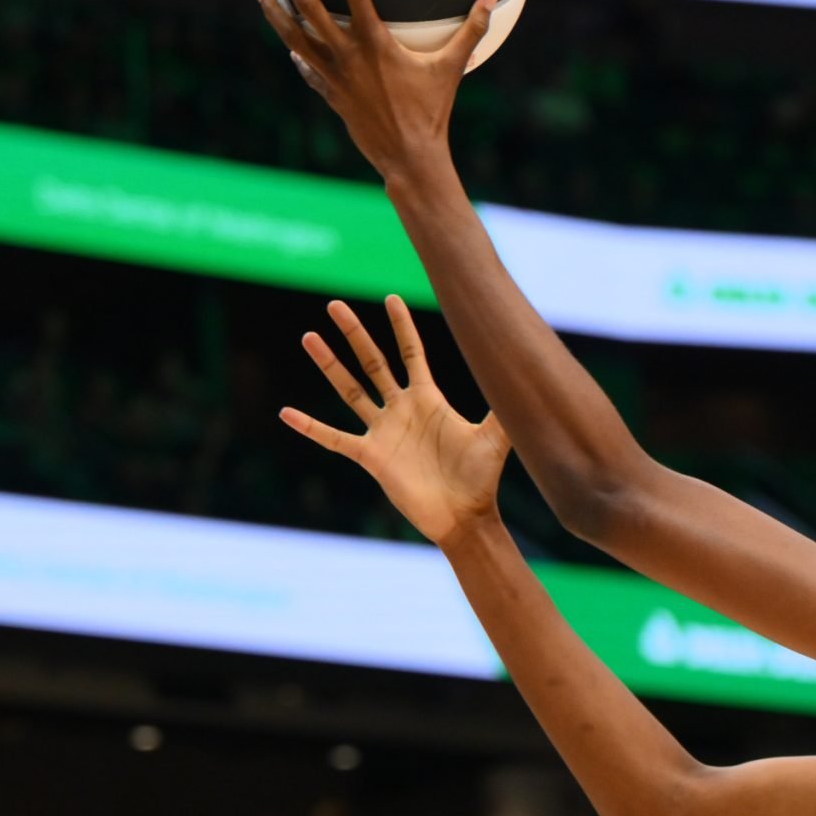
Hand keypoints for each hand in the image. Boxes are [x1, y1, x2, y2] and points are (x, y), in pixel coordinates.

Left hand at [255, 0, 501, 181]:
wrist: (407, 157)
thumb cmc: (432, 111)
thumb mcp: (453, 66)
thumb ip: (473, 28)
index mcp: (373, 42)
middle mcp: (345, 55)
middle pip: (308, 6)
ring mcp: (331, 75)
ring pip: (294, 35)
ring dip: (274, 11)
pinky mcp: (329, 94)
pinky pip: (307, 68)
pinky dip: (298, 52)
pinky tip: (290, 44)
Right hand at [279, 295, 510, 548]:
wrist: (464, 517)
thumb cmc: (481, 478)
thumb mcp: (496, 436)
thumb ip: (505, 406)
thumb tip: (529, 374)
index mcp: (428, 399)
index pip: (411, 353)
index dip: (402, 327)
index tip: (390, 298)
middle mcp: (402, 409)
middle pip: (372, 362)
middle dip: (355, 333)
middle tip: (335, 305)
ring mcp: (383, 431)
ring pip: (350, 390)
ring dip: (329, 365)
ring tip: (310, 337)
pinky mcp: (371, 456)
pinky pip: (335, 438)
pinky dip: (311, 427)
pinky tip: (287, 413)